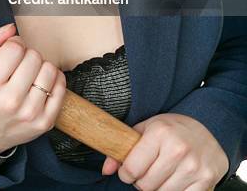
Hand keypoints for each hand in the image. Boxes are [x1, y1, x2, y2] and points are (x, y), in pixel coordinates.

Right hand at [0, 22, 66, 153]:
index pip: (14, 49)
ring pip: (49, 69)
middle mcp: (9, 101)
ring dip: (41, 67)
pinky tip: (40, 83)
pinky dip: (54, 80)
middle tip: (19, 64)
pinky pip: (61, 86)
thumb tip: (11, 29)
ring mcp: (29, 113)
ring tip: (30, 74)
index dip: (14, 44)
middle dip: (27, 55)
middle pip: (34, 57)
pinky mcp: (45, 122)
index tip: (10, 51)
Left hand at [102, 113, 228, 189]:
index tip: (129, 170)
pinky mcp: (205, 180)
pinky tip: (174, 180)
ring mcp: (193, 166)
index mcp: (160, 133)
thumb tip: (106, 170)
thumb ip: (124, 148)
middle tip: (147, 171)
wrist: (208, 130)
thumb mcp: (147, 129)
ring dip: (157, 188)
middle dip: (141, 182)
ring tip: (161, 174)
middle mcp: (178, 149)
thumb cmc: (172, 129)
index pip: (132, 168)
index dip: (126, 173)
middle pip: (145, 186)